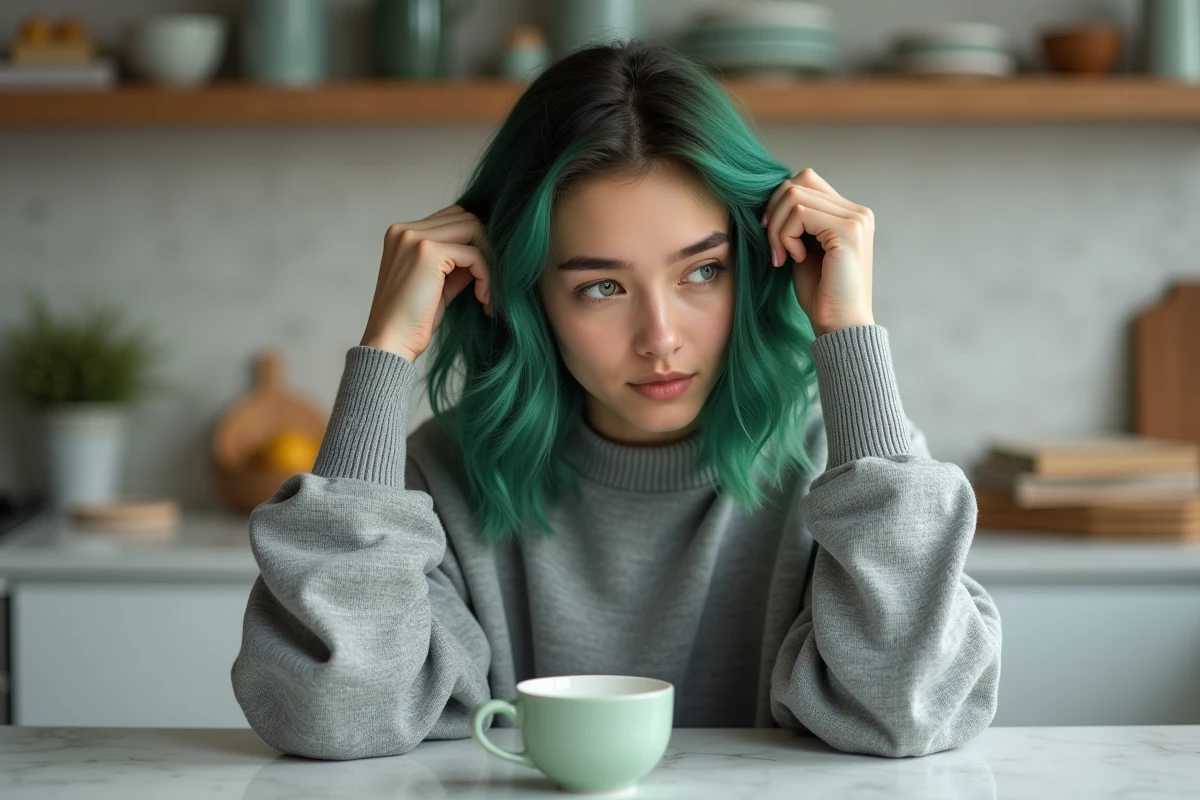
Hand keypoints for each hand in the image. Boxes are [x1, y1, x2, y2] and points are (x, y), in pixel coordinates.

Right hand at [359, 204, 492, 362]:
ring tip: (486, 295)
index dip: (473, 243)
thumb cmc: (413, 320)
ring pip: (473, 230)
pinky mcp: (428, 253)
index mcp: (401, 234)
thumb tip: (487, 250)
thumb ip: (457, 262)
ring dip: (489, 262)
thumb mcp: (438, 282)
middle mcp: (404, 230)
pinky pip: (474, 254)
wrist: (390, 343)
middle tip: (489, 284)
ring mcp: (414, 238)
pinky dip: (486, 276)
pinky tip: (483, 299)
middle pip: (465, 218)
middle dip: (485, 249)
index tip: (482, 276)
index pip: (452, 218)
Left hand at [760, 168, 874, 337]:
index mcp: (849, 214)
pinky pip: (799, 213)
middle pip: (798, 181)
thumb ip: (797, 221)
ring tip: (782, 256)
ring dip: (776, 228)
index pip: (806, 180)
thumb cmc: (821, 294)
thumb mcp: (804, 249)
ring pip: (794, 196)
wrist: (840, 325)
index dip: (779, 201)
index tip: (770, 233)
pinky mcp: (848, 230)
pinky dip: (785, 236)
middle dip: (773, 213)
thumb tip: (772, 198)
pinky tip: (794, 259)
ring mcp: (856, 219)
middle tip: (773, 247)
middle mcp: (858, 211)